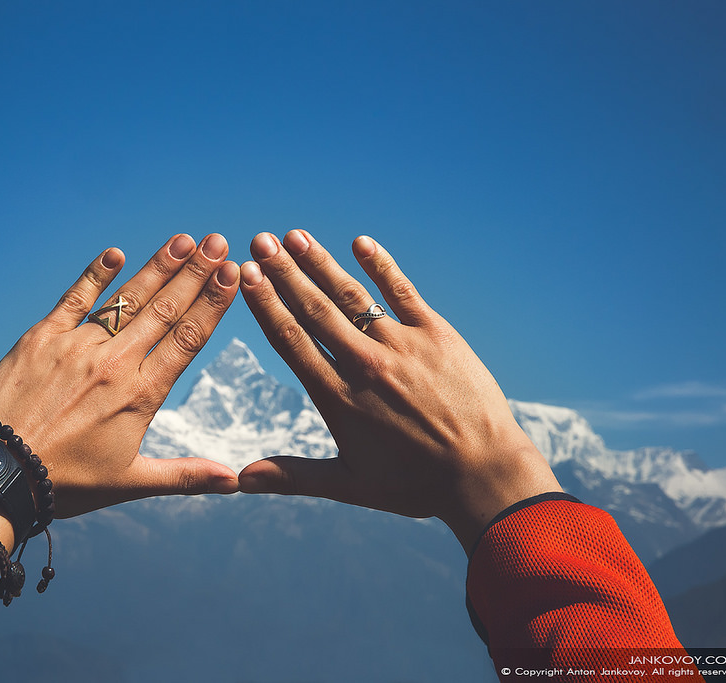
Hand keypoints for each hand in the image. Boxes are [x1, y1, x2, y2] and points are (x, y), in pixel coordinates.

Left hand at [0, 233, 240, 518]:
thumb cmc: (66, 482)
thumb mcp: (130, 481)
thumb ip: (186, 475)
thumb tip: (236, 482)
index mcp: (141, 396)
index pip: (187, 339)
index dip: (213, 303)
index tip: (232, 274)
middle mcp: (114, 364)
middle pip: (165, 310)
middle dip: (195, 273)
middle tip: (218, 242)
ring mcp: (77, 347)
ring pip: (127, 299)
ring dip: (157, 268)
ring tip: (183, 241)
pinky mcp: (41, 338)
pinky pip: (74, 299)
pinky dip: (95, 276)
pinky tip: (115, 254)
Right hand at [237, 230, 561, 550]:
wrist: (484, 475)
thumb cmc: (416, 485)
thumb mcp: (351, 484)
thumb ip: (293, 476)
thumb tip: (240, 479)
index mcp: (340, 400)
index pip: (292, 341)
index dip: (266, 305)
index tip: (247, 276)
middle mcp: (366, 366)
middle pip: (315, 310)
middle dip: (284, 273)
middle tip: (259, 242)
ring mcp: (402, 346)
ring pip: (352, 296)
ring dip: (321, 264)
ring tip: (294, 236)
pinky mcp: (438, 334)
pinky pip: (403, 292)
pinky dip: (382, 266)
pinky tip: (361, 242)